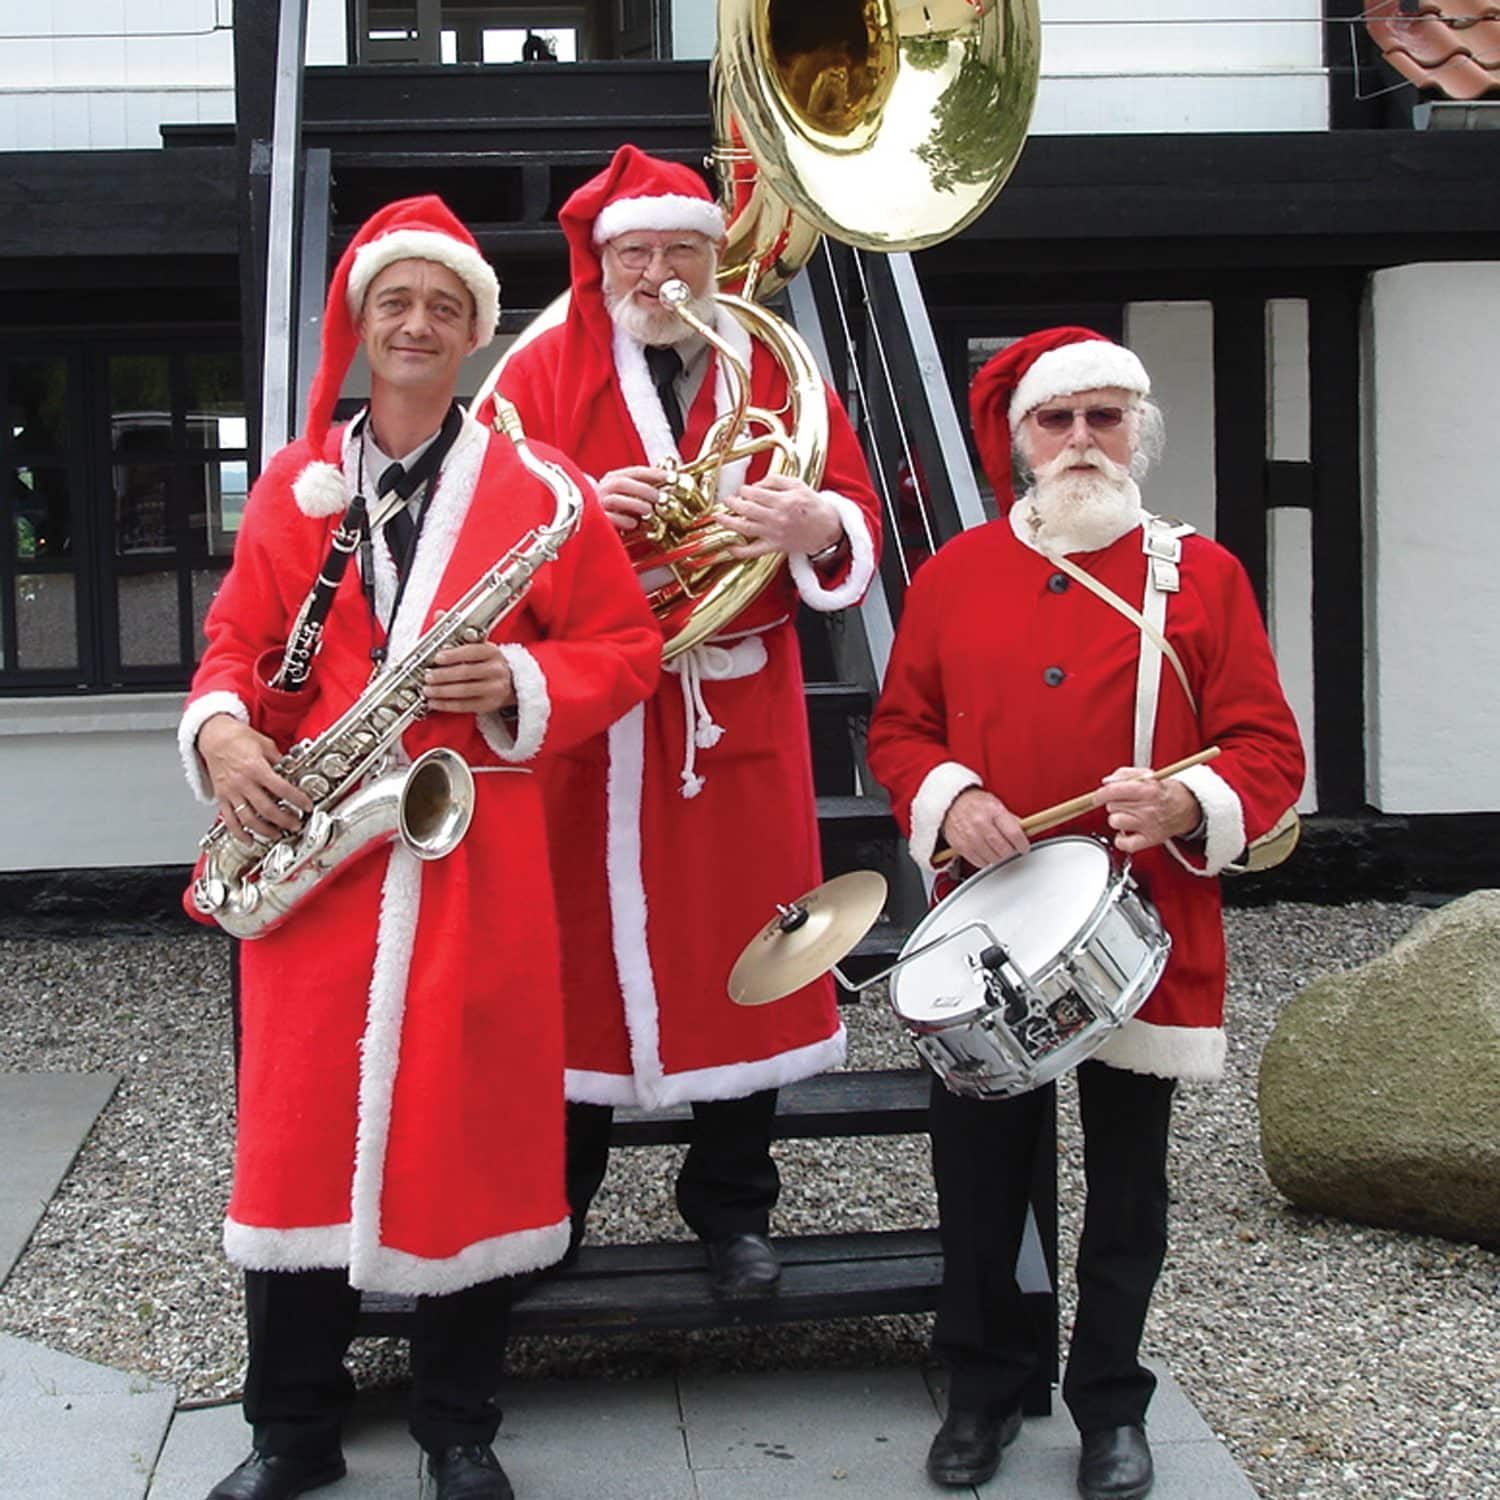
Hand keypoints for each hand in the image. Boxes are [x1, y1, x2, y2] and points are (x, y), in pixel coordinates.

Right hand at [197, 713, 310, 842]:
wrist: (212, 735)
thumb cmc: (236, 737)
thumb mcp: (265, 744)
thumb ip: (279, 760)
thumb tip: (292, 771)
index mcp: (256, 768)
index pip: (282, 789)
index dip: (297, 799)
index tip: (306, 806)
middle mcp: (243, 782)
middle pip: (267, 809)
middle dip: (285, 820)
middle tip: (296, 824)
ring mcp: (231, 792)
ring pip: (249, 819)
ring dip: (265, 830)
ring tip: (278, 834)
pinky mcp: (221, 797)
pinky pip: (229, 820)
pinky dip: (239, 833)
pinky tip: (249, 840)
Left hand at [425, 642, 515, 715]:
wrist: (511, 683)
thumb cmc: (490, 663)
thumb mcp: (480, 645)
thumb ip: (458, 633)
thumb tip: (438, 616)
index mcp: (493, 652)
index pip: (472, 652)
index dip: (453, 655)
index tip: (437, 657)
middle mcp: (496, 670)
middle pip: (466, 672)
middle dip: (443, 675)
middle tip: (428, 676)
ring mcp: (494, 689)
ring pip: (464, 691)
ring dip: (442, 691)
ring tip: (428, 690)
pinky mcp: (489, 704)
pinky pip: (464, 706)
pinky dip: (447, 704)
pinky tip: (435, 702)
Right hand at [596, 465, 667, 533]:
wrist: (590, 521)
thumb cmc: (616, 509)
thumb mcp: (628, 495)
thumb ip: (644, 489)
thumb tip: (668, 490)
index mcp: (614, 478)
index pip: (636, 471)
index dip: (655, 473)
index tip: (672, 478)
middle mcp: (604, 488)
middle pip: (623, 483)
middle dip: (645, 490)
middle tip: (662, 498)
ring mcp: (598, 504)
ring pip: (615, 500)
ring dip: (636, 504)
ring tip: (650, 511)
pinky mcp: (596, 520)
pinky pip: (609, 519)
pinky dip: (623, 520)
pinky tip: (634, 524)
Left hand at [719, 473, 841, 558]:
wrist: (828, 530)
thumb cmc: (813, 507)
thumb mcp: (798, 485)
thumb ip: (776, 480)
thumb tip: (757, 483)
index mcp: (784, 500)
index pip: (755, 492)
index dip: (745, 489)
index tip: (744, 490)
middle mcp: (777, 517)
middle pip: (746, 509)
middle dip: (733, 503)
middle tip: (727, 500)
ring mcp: (774, 534)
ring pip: (745, 528)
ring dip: (728, 522)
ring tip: (718, 517)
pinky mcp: (774, 547)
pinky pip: (753, 551)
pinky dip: (739, 551)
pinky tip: (728, 546)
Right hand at [940, 788, 1028, 868]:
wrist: (951, 804)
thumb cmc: (975, 803)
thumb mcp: (996, 804)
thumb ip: (1011, 819)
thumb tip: (1025, 832)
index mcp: (993, 811)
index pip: (1014, 833)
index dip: (1022, 844)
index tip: (1024, 847)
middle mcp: (980, 823)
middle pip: (1004, 849)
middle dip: (1010, 852)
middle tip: (1011, 849)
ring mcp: (970, 836)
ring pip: (992, 858)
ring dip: (999, 857)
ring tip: (998, 850)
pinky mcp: (961, 847)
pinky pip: (979, 862)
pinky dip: (986, 861)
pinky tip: (987, 852)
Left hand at [1094, 767, 1201, 853]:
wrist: (1189, 807)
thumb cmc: (1167, 792)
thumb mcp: (1149, 775)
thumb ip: (1125, 774)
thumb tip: (1107, 781)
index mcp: (1147, 790)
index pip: (1114, 791)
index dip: (1101, 793)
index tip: (1098, 796)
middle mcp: (1147, 808)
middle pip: (1112, 806)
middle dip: (1114, 802)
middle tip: (1125, 802)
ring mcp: (1148, 825)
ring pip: (1115, 822)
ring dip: (1117, 818)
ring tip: (1127, 814)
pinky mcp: (1150, 839)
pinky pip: (1125, 844)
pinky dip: (1121, 839)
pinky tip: (1126, 832)